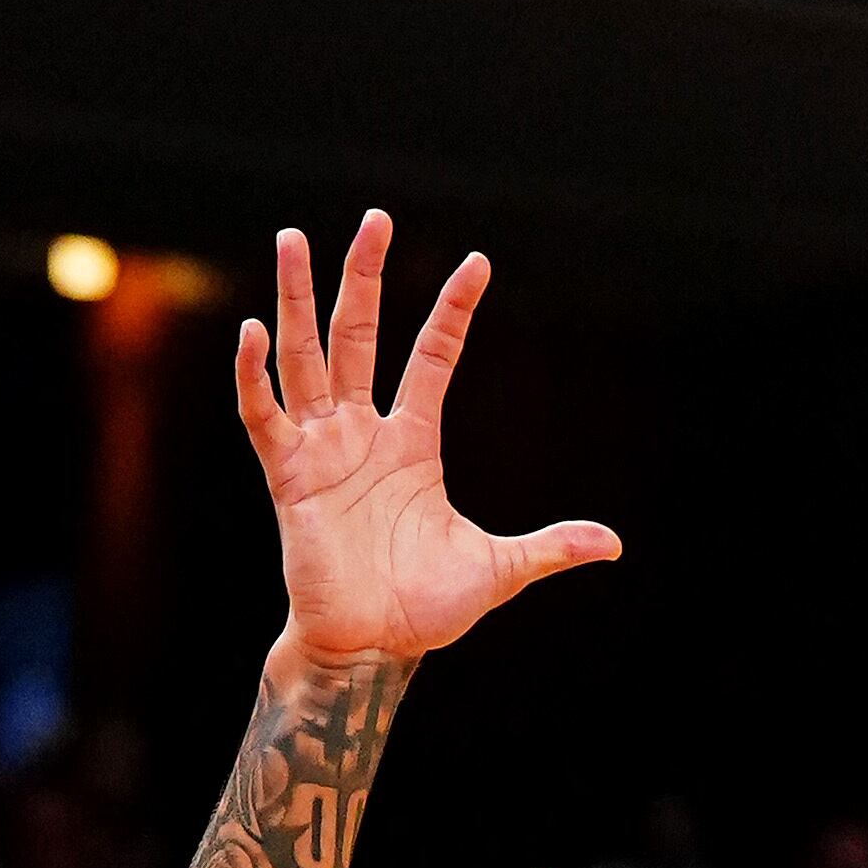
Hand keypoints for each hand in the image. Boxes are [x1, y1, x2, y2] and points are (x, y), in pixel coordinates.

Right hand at [236, 214, 619, 664]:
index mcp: (413, 443)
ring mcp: (322, 450)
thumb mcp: (499, 570)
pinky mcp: (289, 477)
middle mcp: (364, 434)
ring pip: (307, 357)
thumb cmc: (425, 609)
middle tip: (376, 218)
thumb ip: (549, 548)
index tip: (478, 263)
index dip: (454, 311)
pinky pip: (265, 416)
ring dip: (298, 299)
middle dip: (365, 278)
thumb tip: (613, 545)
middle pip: (360, 335)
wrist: (373, 649)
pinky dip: (256, 376)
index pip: (433, 357)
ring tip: (293, 237)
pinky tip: (254, 332)